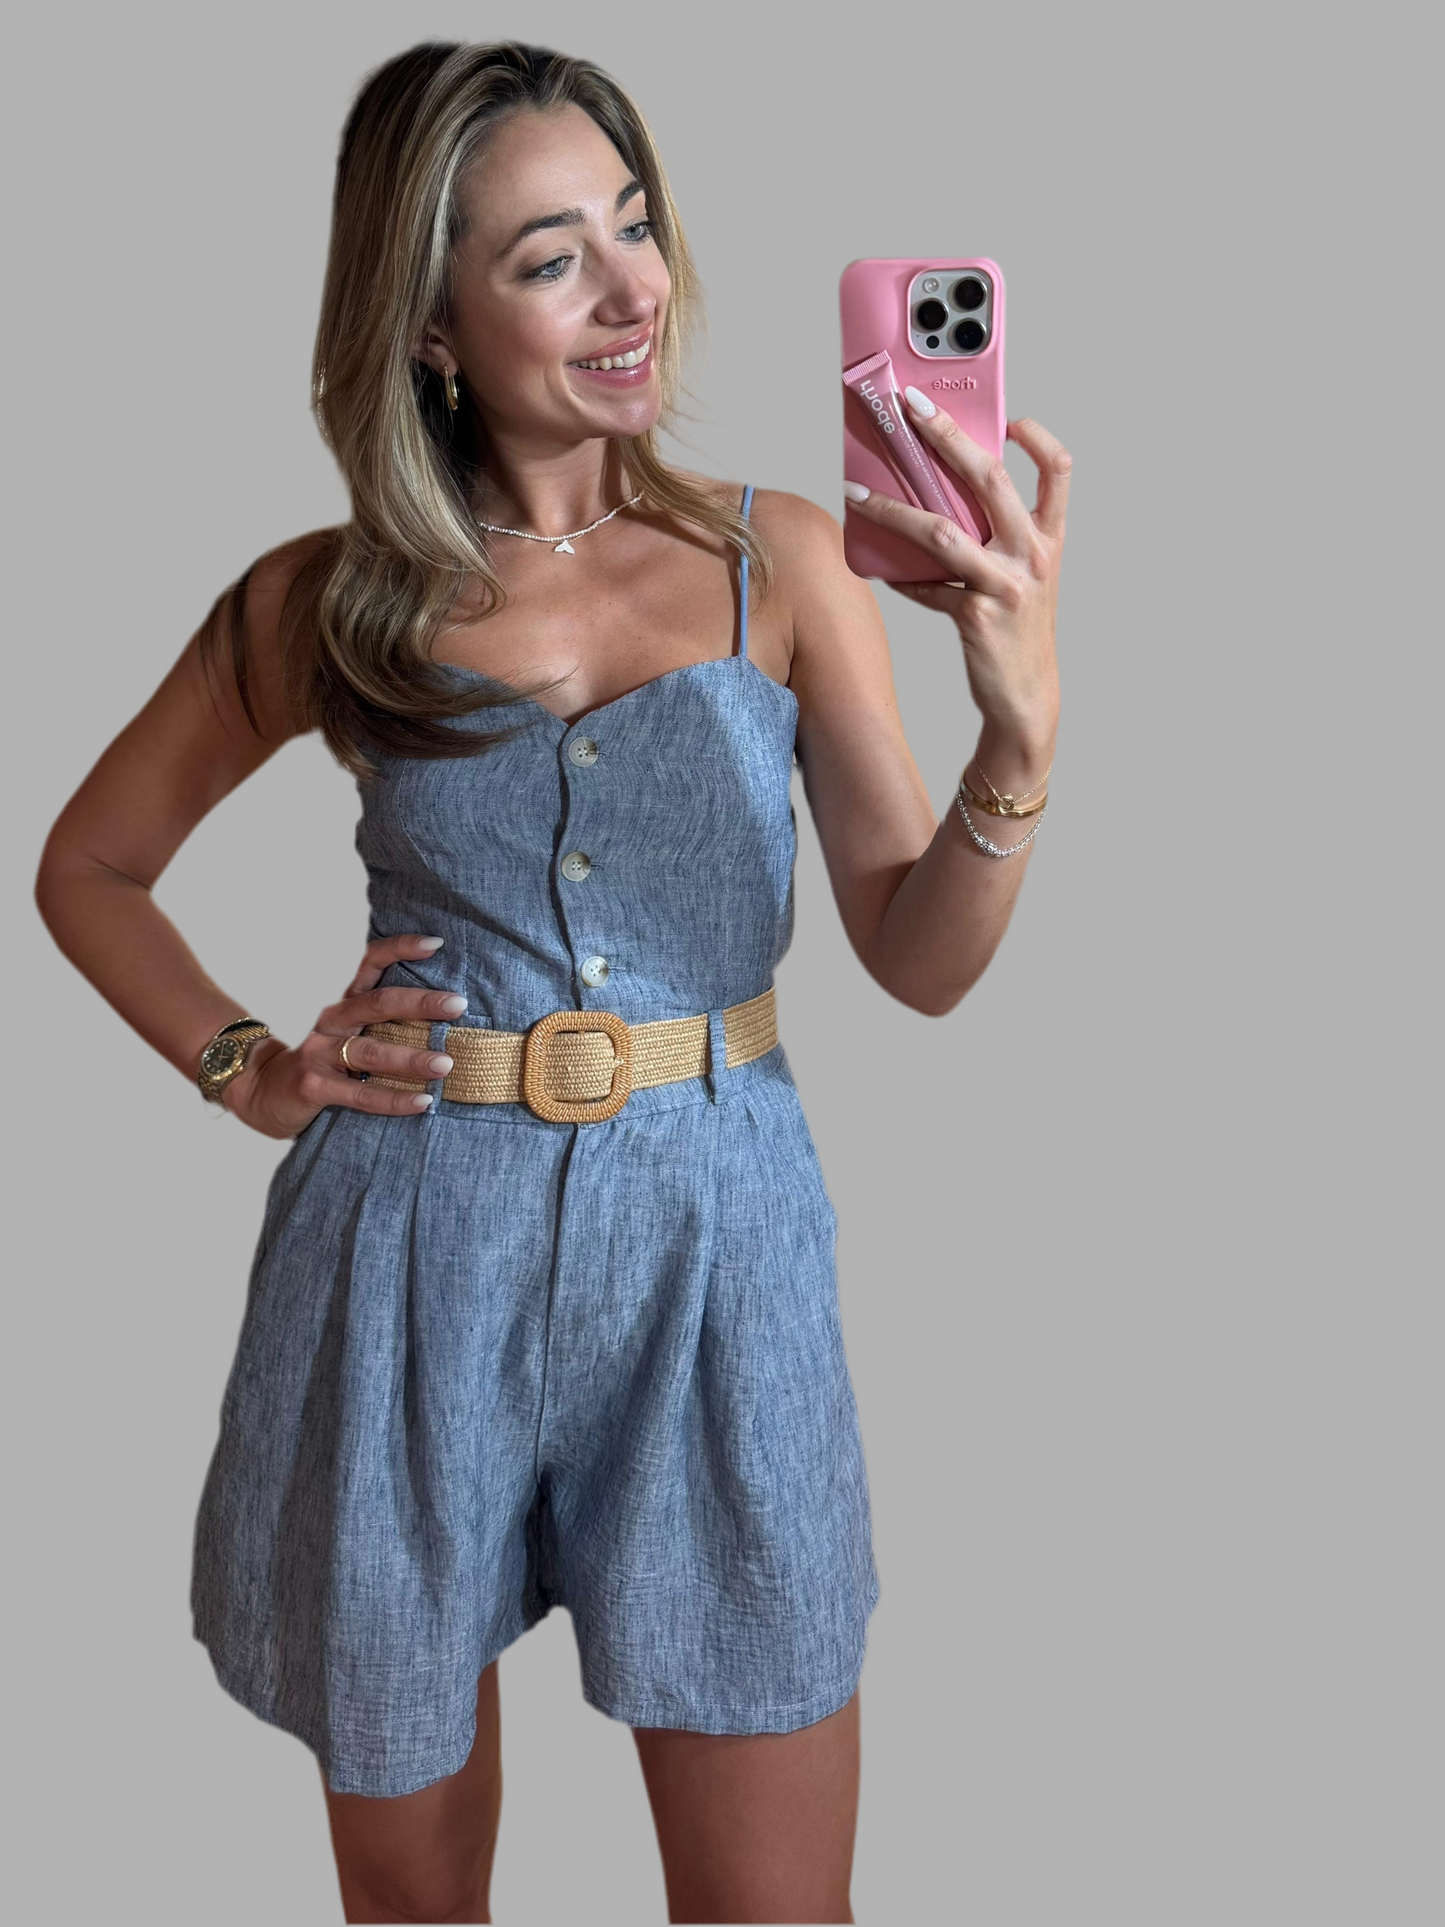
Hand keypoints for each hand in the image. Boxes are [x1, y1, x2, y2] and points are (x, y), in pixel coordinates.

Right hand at [222, 934, 466, 1139]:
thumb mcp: (351, 1035)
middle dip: (420, 1002)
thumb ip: (386, 1025)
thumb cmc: (325, 1062)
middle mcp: (332, 1021)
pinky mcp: (314, 1087)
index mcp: (346, 1005)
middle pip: (377, 1004)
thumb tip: (449, 1020)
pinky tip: (422, 1102)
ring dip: (411, 1058)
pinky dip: (394, 1099)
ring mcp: (320, 1053)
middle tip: (457, 1005)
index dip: (400, 948)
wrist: (265, 1093)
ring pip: (370, 1051)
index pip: (370, 964)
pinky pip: (361, 1095)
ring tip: (445, 1064)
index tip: (436, 944)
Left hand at [844, 404, 1070, 777]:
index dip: (1037, 438)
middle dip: (947, 437)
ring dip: (893, 510)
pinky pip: (926, 588)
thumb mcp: (1024, 576)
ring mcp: (1006, 587)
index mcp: (1050, 540)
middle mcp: (1034, 558)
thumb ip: (998, 536)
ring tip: (857, 492)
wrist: (1026, 696)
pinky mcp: (976, 619)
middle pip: (990, 480)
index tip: (1009, 418)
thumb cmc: (1018, 628)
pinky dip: (900, 577)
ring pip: (942, 533)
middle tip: (911, 409)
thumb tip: (938, 493)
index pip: (1059, 472)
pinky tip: (880, 568)